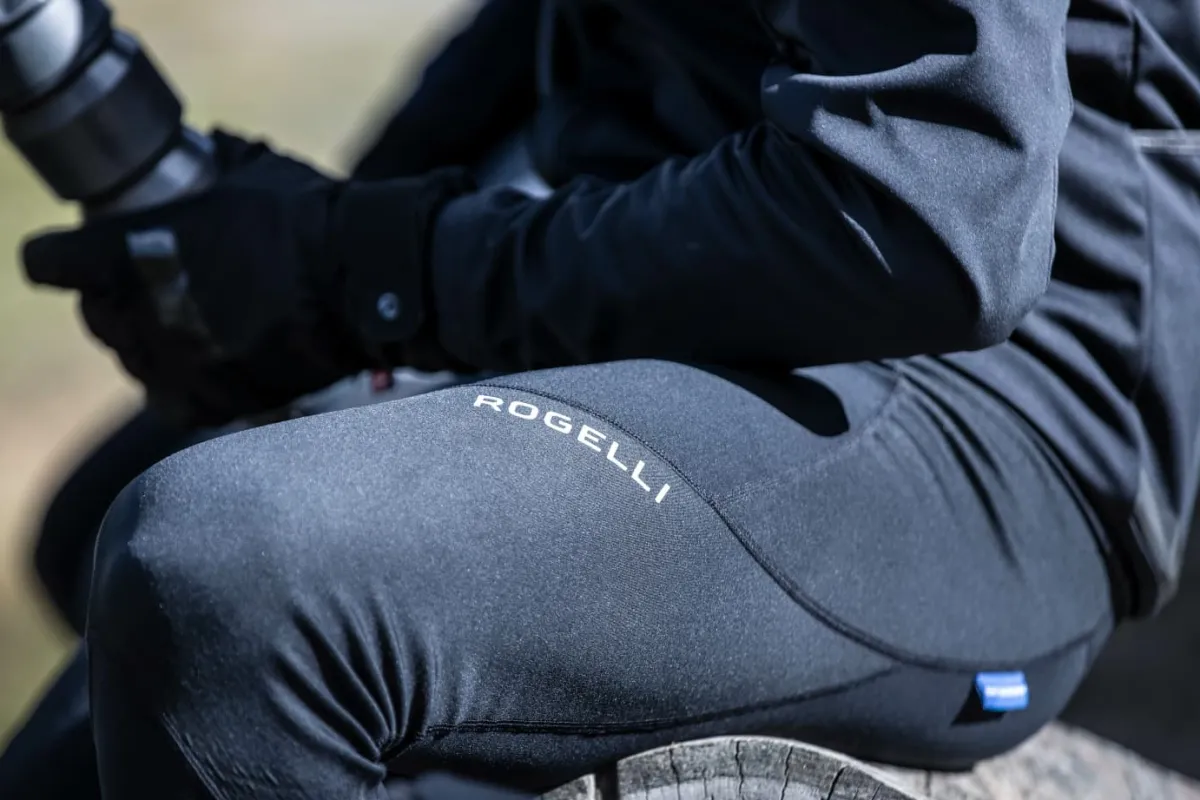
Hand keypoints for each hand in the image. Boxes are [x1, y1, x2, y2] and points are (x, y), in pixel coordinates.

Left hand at [23, 130, 472, 426]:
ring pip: (134, 361)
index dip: (59, 256)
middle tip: (143, 283)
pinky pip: (180, 401)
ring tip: (182, 324)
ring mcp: (179, 364)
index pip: (51, 263)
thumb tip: (208, 156)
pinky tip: (208, 364)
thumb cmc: (308, 220)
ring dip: (148, 342)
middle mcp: (142, 315)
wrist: (364, 283)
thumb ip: (212, 166)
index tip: (73, 253)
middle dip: (112, 300)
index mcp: (129, 252)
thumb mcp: (253, 171)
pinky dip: (188, 384)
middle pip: (95, 317)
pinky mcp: (219, 400)